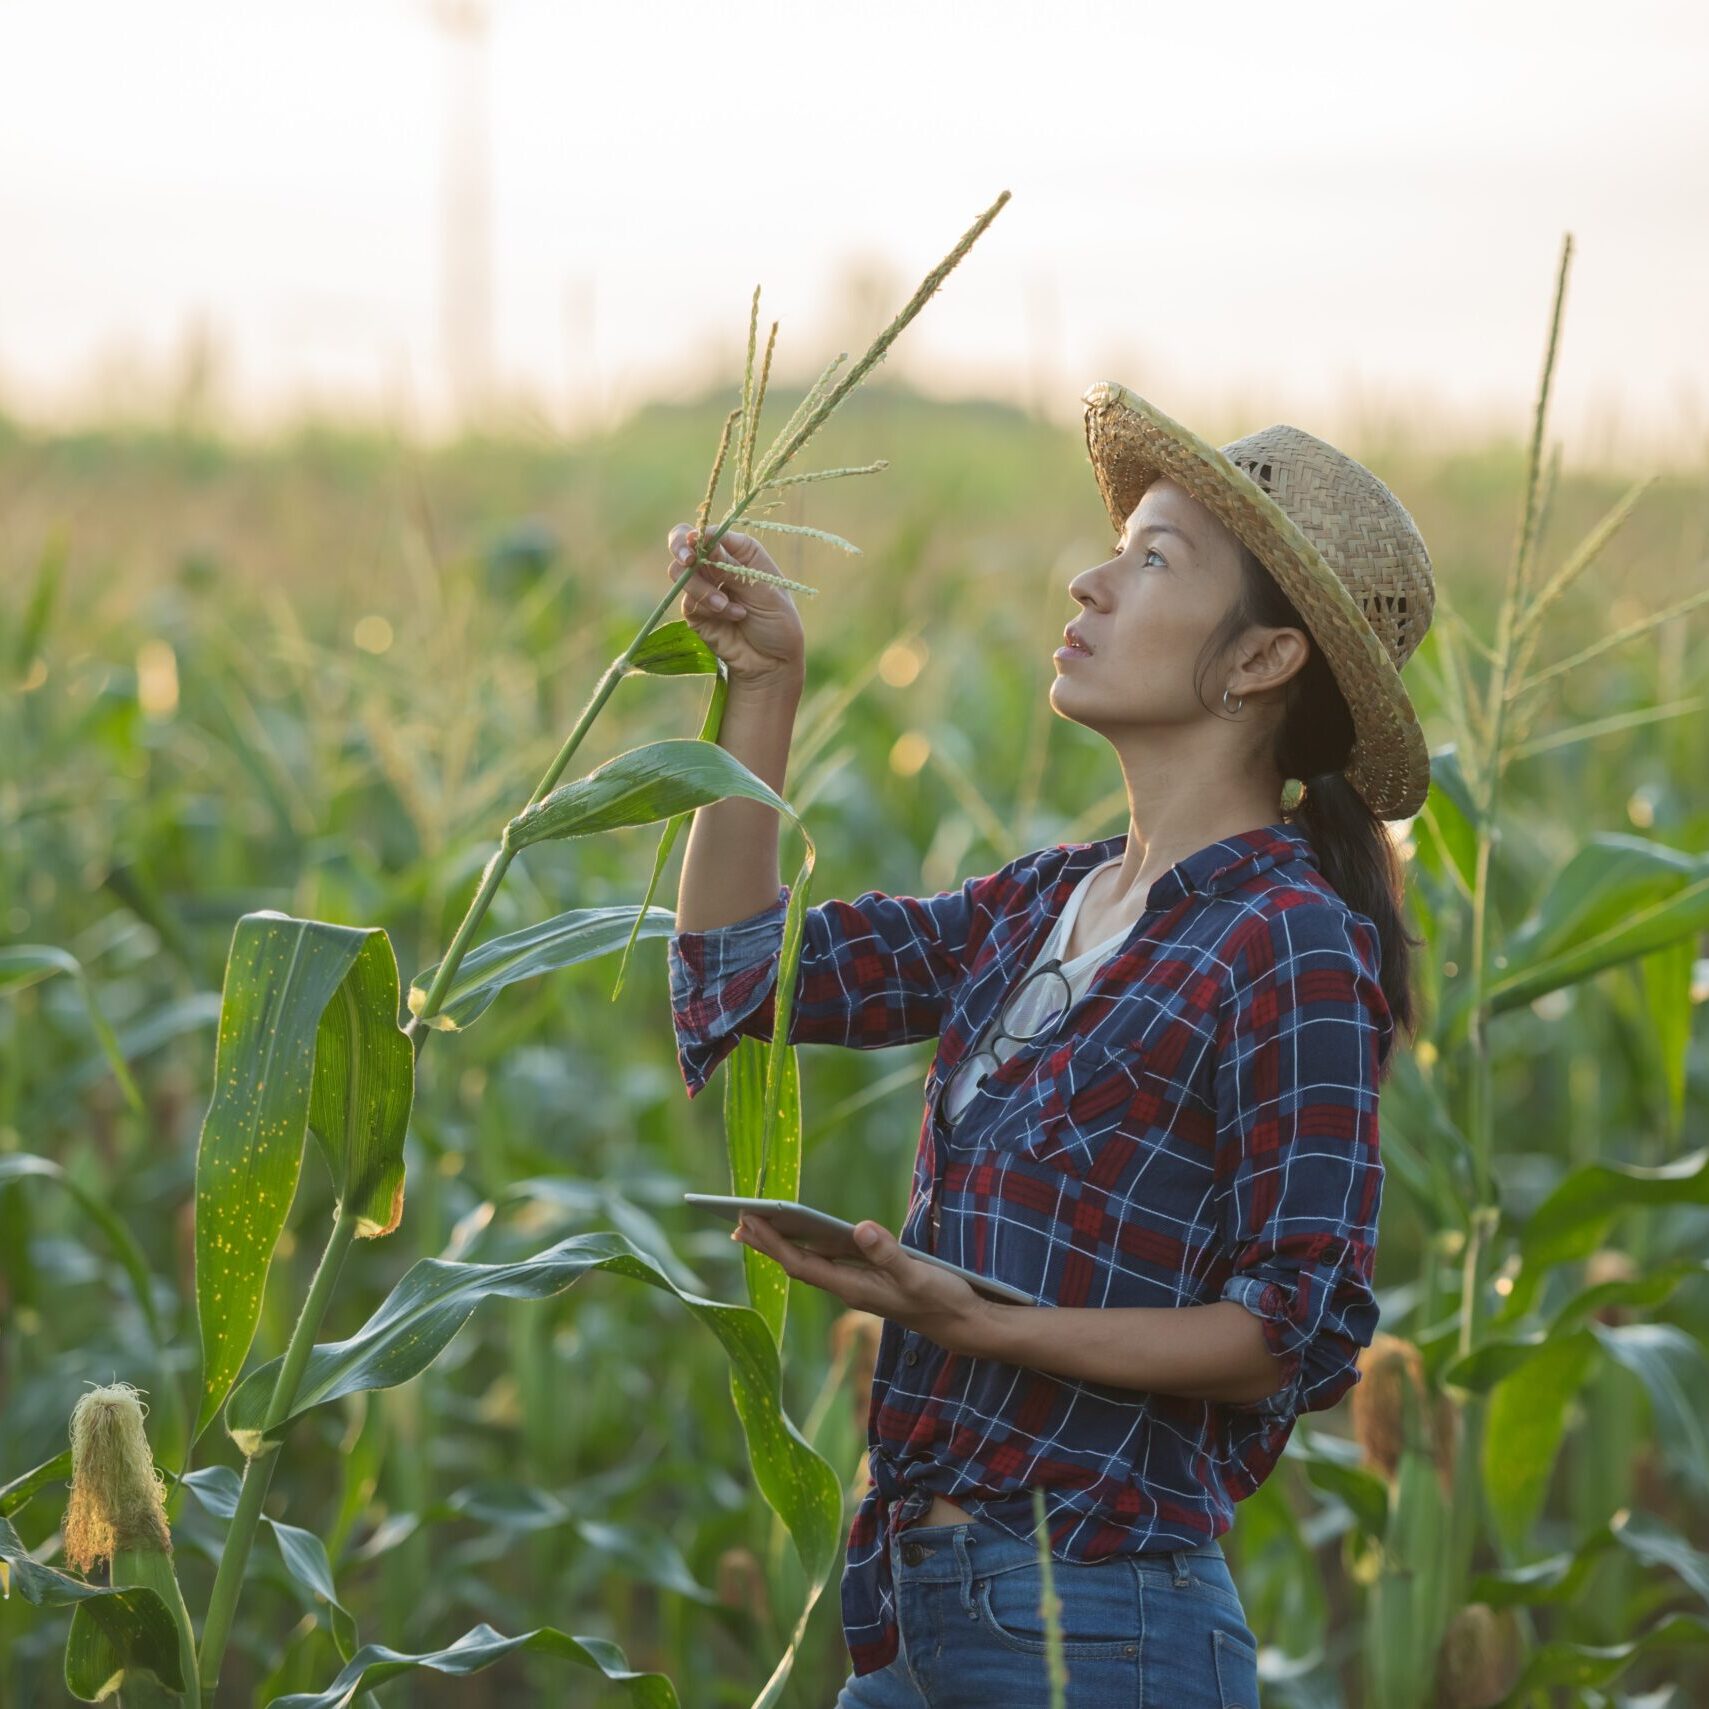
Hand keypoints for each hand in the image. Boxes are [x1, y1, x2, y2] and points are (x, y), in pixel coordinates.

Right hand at [665, 522, 805, 690]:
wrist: (773, 662)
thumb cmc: (777, 621)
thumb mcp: (761, 589)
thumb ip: (730, 566)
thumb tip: (700, 539)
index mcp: (740, 552)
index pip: (711, 533)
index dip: (699, 534)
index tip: (695, 542)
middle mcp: (718, 565)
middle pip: (683, 545)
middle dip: (681, 550)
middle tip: (688, 560)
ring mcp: (704, 588)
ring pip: (681, 574)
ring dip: (702, 589)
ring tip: (726, 606)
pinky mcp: (696, 612)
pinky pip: (689, 601)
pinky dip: (710, 608)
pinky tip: (732, 617)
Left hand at [731, 1214, 994, 1356]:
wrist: (963, 1324)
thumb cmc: (941, 1299)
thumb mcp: (917, 1275)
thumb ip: (888, 1254)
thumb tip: (859, 1228)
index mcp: (852, 1287)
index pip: (801, 1263)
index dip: (772, 1243)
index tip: (747, 1221)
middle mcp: (848, 1288)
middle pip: (797, 1263)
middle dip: (767, 1242)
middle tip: (735, 1220)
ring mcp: (857, 1285)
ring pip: (810, 1262)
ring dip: (783, 1244)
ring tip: (757, 1224)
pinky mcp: (868, 1280)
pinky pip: (827, 1262)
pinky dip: (809, 1246)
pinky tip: (802, 1235)